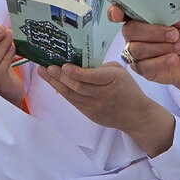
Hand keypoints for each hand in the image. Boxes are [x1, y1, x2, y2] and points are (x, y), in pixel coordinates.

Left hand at [39, 62, 174, 155]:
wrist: (136, 115)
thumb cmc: (127, 88)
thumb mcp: (119, 71)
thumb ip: (100, 67)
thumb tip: (80, 64)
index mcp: (112, 80)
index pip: (92, 77)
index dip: (77, 72)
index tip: (64, 66)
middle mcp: (102, 95)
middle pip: (77, 87)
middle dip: (59, 76)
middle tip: (47, 66)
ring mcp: (95, 107)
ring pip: (71, 95)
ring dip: (55, 83)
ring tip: (44, 72)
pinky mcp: (90, 114)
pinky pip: (73, 102)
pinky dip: (62, 92)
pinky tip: (54, 84)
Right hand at [115, 7, 179, 132]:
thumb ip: (172, 9)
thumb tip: (164, 3)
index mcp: (139, 17)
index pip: (120, 12)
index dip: (115, 12)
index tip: (117, 13)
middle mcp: (133, 34)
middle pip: (129, 30)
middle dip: (153, 32)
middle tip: (174, 34)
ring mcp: (135, 52)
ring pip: (137, 49)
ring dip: (161, 47)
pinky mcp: (141, 69)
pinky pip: (144, 66)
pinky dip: (161, 62)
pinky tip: (174, 58)